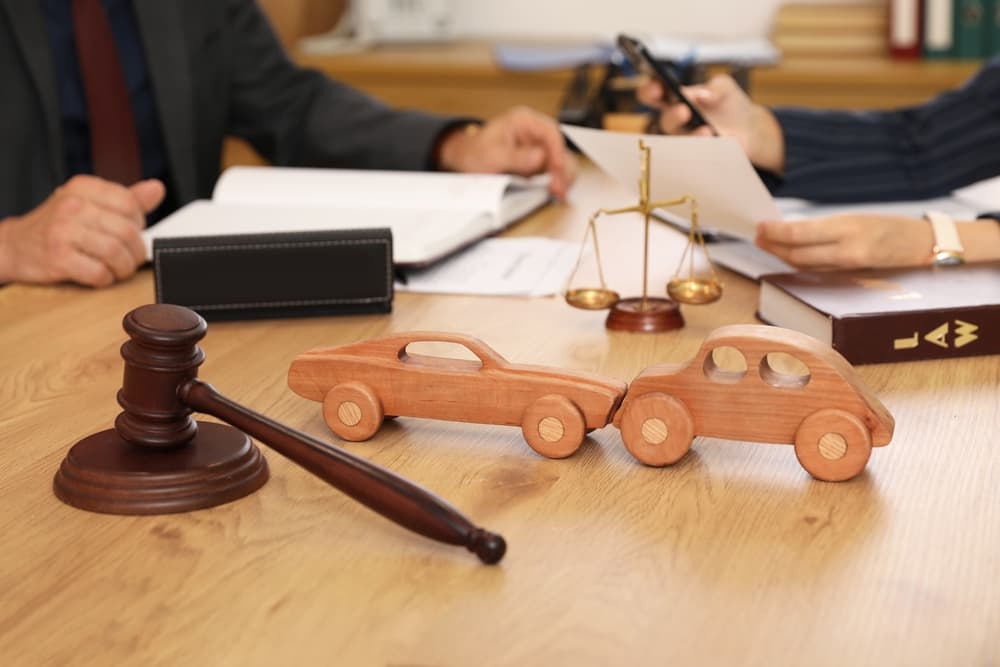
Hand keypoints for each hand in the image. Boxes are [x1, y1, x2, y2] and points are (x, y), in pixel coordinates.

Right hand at [0, 175, 165, 286]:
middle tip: (130, 258)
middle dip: (136, 251)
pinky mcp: (57, 258)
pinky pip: (98, 273)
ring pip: (115, 253)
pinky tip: (100, 276)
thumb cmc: (59, 225)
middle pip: (127, 231)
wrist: (15, 245)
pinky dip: (105, 279)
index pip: (129, 204)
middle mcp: (71, 205)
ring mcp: (62, 232)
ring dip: (123, 268)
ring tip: (118, 269)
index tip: (132, 232)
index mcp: (83, 187)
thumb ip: (126, 199)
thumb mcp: (90, 204)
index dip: (138, 223)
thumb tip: (157, 189)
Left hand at [436, 106, 576, 199]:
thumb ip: (515, 156)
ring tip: (557, 194)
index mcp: (524, 121)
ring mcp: (538, 149)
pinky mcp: (538, 165)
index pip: (550, 132)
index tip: (557, 168)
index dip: (557, 150)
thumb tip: (539, 158)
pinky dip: (556, 183)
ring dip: (562, 179)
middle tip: (557, 188)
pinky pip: (554, 174)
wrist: (466, 161)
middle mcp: (535, 134)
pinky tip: (555, 193)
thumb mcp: (492, 154)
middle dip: (561, 170)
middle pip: (559, 149)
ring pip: (561, 163)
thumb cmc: (475, 152)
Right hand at [637, 74, 784, 173]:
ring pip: (678, 142)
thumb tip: (700, 94)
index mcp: (675, 100)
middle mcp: (675, 121)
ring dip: (690, 136)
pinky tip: (714, 141)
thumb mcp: (724, 87)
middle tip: (684, 110)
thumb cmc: (731, 104)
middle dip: (672, 115)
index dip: (650, 92)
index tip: (657, 88)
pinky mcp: (694, 157)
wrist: (749, 129)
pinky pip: (692, 156)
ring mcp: (684, 141)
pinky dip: (703, 148)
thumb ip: (713, 87)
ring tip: (707, 130)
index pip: (653, 95)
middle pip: (665, 121)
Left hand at [756, 214, 934, 268]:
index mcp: (848, 227)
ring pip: (805, 266)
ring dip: (783, 257)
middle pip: (797, 254)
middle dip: (773, 246)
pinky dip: (801, 265)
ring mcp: (850, 268)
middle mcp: (848, 250)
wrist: (924, 246)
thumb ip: (825, 228)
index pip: (800, 234)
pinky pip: (819, 273)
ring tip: (767, 245)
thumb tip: (789, 230)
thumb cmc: (889, 227)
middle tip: (757, 237)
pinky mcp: (852, 279)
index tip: (759, 227)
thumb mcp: (857, 218)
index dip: (775, 233)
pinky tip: (789, 257)